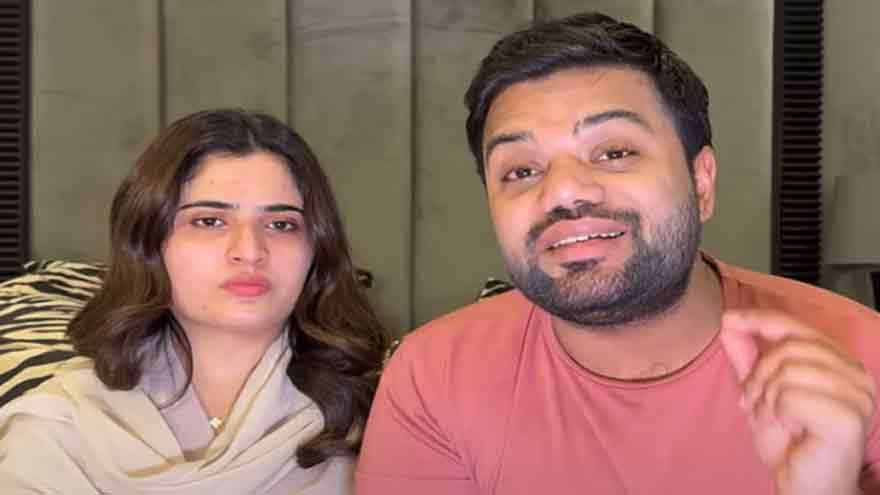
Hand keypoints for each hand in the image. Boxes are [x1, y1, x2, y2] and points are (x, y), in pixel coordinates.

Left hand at [720, 309, 874, 494]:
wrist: (803, 484)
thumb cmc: (788, 441)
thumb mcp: (761, 391)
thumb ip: (748, 356)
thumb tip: (729, 319)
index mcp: (839, 362)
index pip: (796, 326)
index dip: (759, 319)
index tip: (729, 318)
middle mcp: (855, 373)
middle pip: (788, 348)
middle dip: (758, 377)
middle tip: (755, 404)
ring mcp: (858, 395)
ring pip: (787, 371)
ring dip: (766, 398)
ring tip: (772, 419)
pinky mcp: (849, 417)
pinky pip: (791, 396)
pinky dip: (776, 413)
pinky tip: (787, 429)